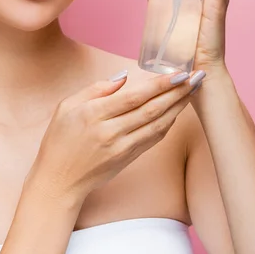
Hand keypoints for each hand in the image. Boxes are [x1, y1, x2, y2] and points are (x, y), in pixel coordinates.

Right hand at [26, 71, 200, 205]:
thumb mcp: (66, 106)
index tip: (178, 73)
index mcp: (94, 114)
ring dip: (178, 107)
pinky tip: (177, 111)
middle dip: (177, 92)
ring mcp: (121, 148)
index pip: (134, 96)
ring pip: (156, 125)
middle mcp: (111, 132)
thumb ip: (95, 89)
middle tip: (196, 78)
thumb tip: (123, 76)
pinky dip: (167, 124)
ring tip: (193, 91)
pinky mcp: (128, 159)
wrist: (58, 181)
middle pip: (151, 109)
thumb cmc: (59, 140)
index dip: (159, 84)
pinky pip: (152, 139)